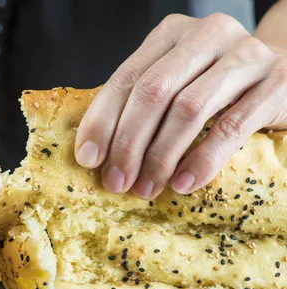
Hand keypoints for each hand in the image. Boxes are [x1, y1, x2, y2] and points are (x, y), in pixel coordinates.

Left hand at [74, 13, 286, 198]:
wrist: (284, 74)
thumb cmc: (216, 86)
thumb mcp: (176, 82)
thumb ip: (141, 102)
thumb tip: (96, 152)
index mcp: (172, 33)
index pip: (127, 77)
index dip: (102, 120)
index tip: (88, 159)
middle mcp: (207, 35)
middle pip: (153, 92)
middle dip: (128, 143)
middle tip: (117, 181)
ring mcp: (245, 56)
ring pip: (188, 109)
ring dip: (161, 156)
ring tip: (146, 188)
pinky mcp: (275, 84)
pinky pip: (231, 127)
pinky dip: (202, 159)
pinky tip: (183, 183)